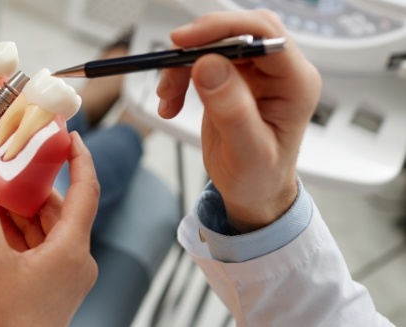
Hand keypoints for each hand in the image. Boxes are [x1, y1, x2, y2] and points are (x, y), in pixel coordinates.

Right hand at [0, 132, 99, 326]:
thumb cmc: (7, 323)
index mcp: (72, 250)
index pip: (86, 192)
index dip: (81, 160)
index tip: (72, 136)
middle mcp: (76, 259)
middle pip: (60, 209)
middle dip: (34, 185)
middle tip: (14, 157)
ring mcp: (64, 273)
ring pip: (45, 228)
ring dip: (21, 209)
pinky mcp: (50, 284)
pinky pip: (37, 247)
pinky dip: (18, 231)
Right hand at [156, 10, 321, 231]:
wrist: (254, 191)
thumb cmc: (260, 177)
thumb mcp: (248, 152)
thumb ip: (232, 110)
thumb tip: (209, 65)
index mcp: (295, 83)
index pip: (264, 34)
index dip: (224, 29)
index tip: (186, 42)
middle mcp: (278, 71)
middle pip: (238, 31)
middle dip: (199, 43)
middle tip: (170, 62)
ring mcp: (255, 73)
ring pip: (214, 44)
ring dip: (183, 65)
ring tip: (168, 96)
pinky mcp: (233, 78)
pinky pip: (201, 61)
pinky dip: (179, 76)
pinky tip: (171, 102)